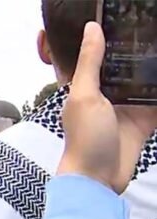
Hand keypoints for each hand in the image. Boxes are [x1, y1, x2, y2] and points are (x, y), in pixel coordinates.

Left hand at [58, 22, 156, 193]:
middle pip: (126, 68)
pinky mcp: (144, 122)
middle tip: (153, 33)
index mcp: (87, 87)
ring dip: (154, 71)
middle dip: (139, 54)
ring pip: (145, 82)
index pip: (98, 58)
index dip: (108, 41)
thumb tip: (92, 28)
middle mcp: (107, 95)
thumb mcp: (84, 95)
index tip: (125, 23)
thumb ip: (89, 62)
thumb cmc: (84, 138)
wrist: (97, 179)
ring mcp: (127, 109)